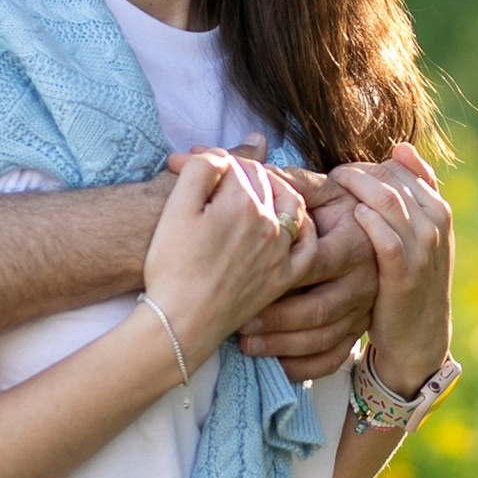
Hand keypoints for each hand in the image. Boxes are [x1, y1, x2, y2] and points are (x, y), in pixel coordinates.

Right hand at [144, 150, 314, 366]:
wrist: (181, 321)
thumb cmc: (171, 266)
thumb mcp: (175, 208)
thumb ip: (200, 170)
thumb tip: (217, 155)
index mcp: (242, 200)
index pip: (231, 163)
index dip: (204, 160)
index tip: (179, 166)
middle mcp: (269, 221)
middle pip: (261, 179)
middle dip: (235, 170)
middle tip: (207, 175)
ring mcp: (280, 250)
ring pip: (289, 204)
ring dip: (273, 188)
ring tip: (250, 189)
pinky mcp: (282, 278)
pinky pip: (306, 247)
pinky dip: (303, 228)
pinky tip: (289, 224)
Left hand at [237, 170, 380, 373]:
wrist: (394, 238)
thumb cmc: (345, 211)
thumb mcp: (323, 193)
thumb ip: (280, 178)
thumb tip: (202, 155)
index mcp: (358, 240)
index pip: (314, 262)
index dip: (278, 274)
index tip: (240, 276)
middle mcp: (366, 278)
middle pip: (319, 308)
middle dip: (277, 319)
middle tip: (239, 324)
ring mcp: (365, 309)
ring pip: (325, 337)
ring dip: (284, 345)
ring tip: (247, 344)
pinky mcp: (360, 334)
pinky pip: (334, 358)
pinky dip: (305, 366)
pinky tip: (276, 365)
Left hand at [333, 144, 453, 392]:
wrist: (420, 335)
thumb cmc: (408, 280)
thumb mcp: (418, 234)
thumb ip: (411, 193)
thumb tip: (401, 147)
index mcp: (438, 208)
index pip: (398, 168)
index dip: (365, 166)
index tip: (340, 176)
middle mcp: (436, 222)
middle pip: (390, 178)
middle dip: (355, 175)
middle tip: (327, 182)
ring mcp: (424, 247)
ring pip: (387, 200)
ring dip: (353, 190)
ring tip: (328, 192)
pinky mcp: (406, 273)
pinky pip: (384, 236)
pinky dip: (364, 222)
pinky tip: (346, 219)